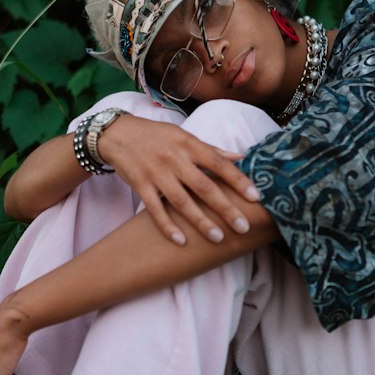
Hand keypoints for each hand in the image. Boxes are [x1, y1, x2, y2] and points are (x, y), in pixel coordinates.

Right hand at [97, 114, 260, 245]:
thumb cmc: (156, 136)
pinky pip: (155, 209)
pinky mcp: (140, 185)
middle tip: (243, 227)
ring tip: (218, 238)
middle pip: (204, 187)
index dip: (238, 181)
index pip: (219, 164)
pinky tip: (182, 241)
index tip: (256, 197)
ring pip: (182, 201)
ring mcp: (156, 173)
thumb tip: (241, 157)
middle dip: (225, 208)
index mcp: (189, 145)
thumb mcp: (184, 136)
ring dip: (201, 221)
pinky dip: (168, 226)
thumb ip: (211, 150)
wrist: (118, 134)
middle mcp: (175, 159)